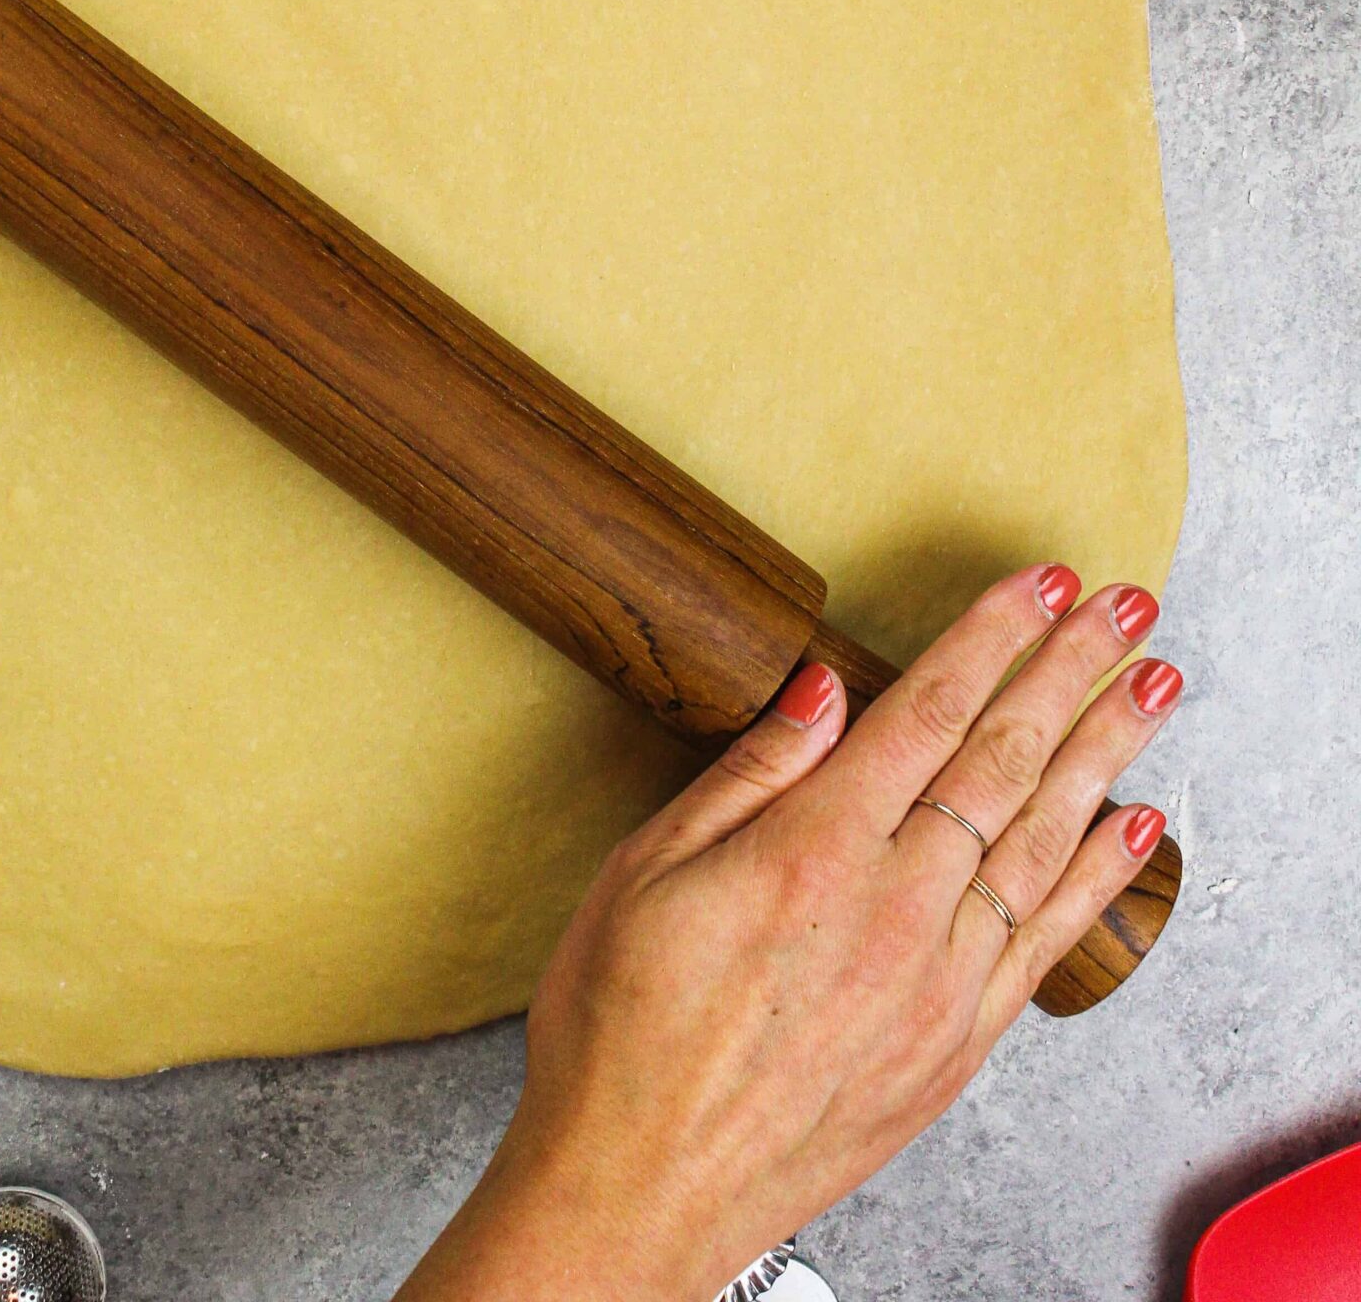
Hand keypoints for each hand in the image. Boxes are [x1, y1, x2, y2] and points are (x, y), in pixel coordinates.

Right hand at [398, 566, 1179, 1300]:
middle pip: (1004, 760)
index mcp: (815, 852)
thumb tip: (821, 688)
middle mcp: (896, 910)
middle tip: (1125, 606)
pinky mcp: (956, 1046)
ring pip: (1045, 841)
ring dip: (1105, 753)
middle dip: (1071, 670)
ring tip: (1150, 687)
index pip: (929, 712)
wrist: (640, 1189)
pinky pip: (1047, 941)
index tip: (1042, 582)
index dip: (993, 636)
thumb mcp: (647, 869)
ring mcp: (938, 982)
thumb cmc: (621, 1029)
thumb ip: (750, 774)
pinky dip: (1097, 876)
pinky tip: (1131, 825)